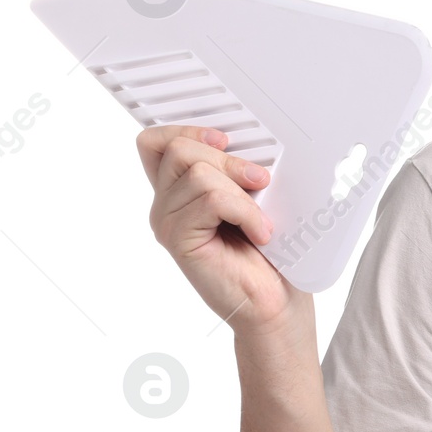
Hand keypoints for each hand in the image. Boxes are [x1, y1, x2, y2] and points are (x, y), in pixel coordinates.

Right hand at [137, 124, 304, 333]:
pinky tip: (259, 232)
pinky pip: (211, 200)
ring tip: (260, 218)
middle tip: (260, 181)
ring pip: (198, 173)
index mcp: (179, 190)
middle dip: (227, 158)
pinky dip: (245, 211)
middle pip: (177, 149)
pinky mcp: (178, 239)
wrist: (276, 300)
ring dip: (241, 191)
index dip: (187, 131)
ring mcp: (168, 222)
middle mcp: (165, 205)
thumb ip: (234, 170)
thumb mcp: (253, 197)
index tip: (224, 140)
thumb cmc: (269, 253)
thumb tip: (245, 141)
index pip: (155, 142)